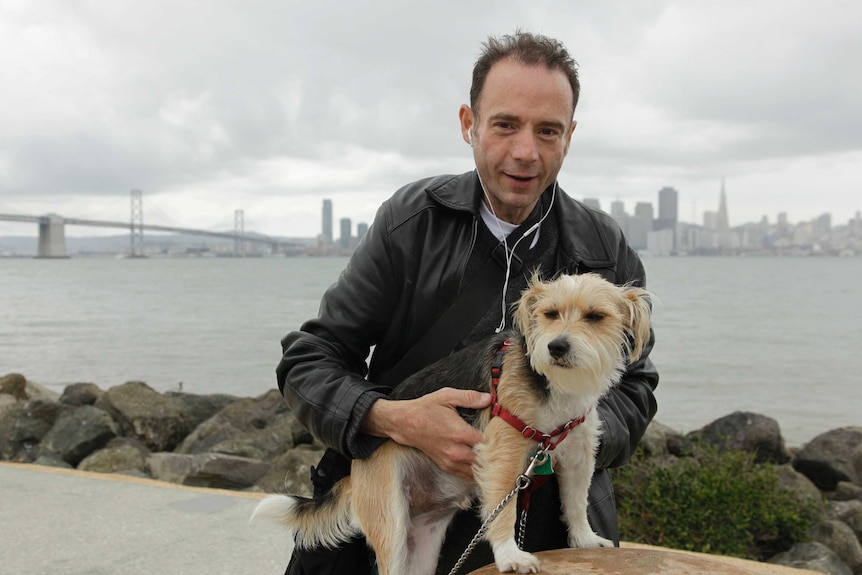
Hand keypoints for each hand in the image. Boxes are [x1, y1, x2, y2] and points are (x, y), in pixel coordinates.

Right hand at [362, 388, 491, 480]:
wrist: (405, 423)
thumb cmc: (426, 409)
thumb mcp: (447, 396)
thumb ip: (470, 397)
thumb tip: (488, 398)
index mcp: (459, 433)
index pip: (487, 443)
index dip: (497, 439)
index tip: (503, 433)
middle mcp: (456, 451)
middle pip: (484, 461)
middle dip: (494, 455)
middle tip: (503, 448)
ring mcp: (450, 461)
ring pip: (476, 472)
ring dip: (485, 466)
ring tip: (494, 458)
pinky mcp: (445, 466)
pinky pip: (465, 476)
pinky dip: (475, 473)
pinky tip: (481, 466)